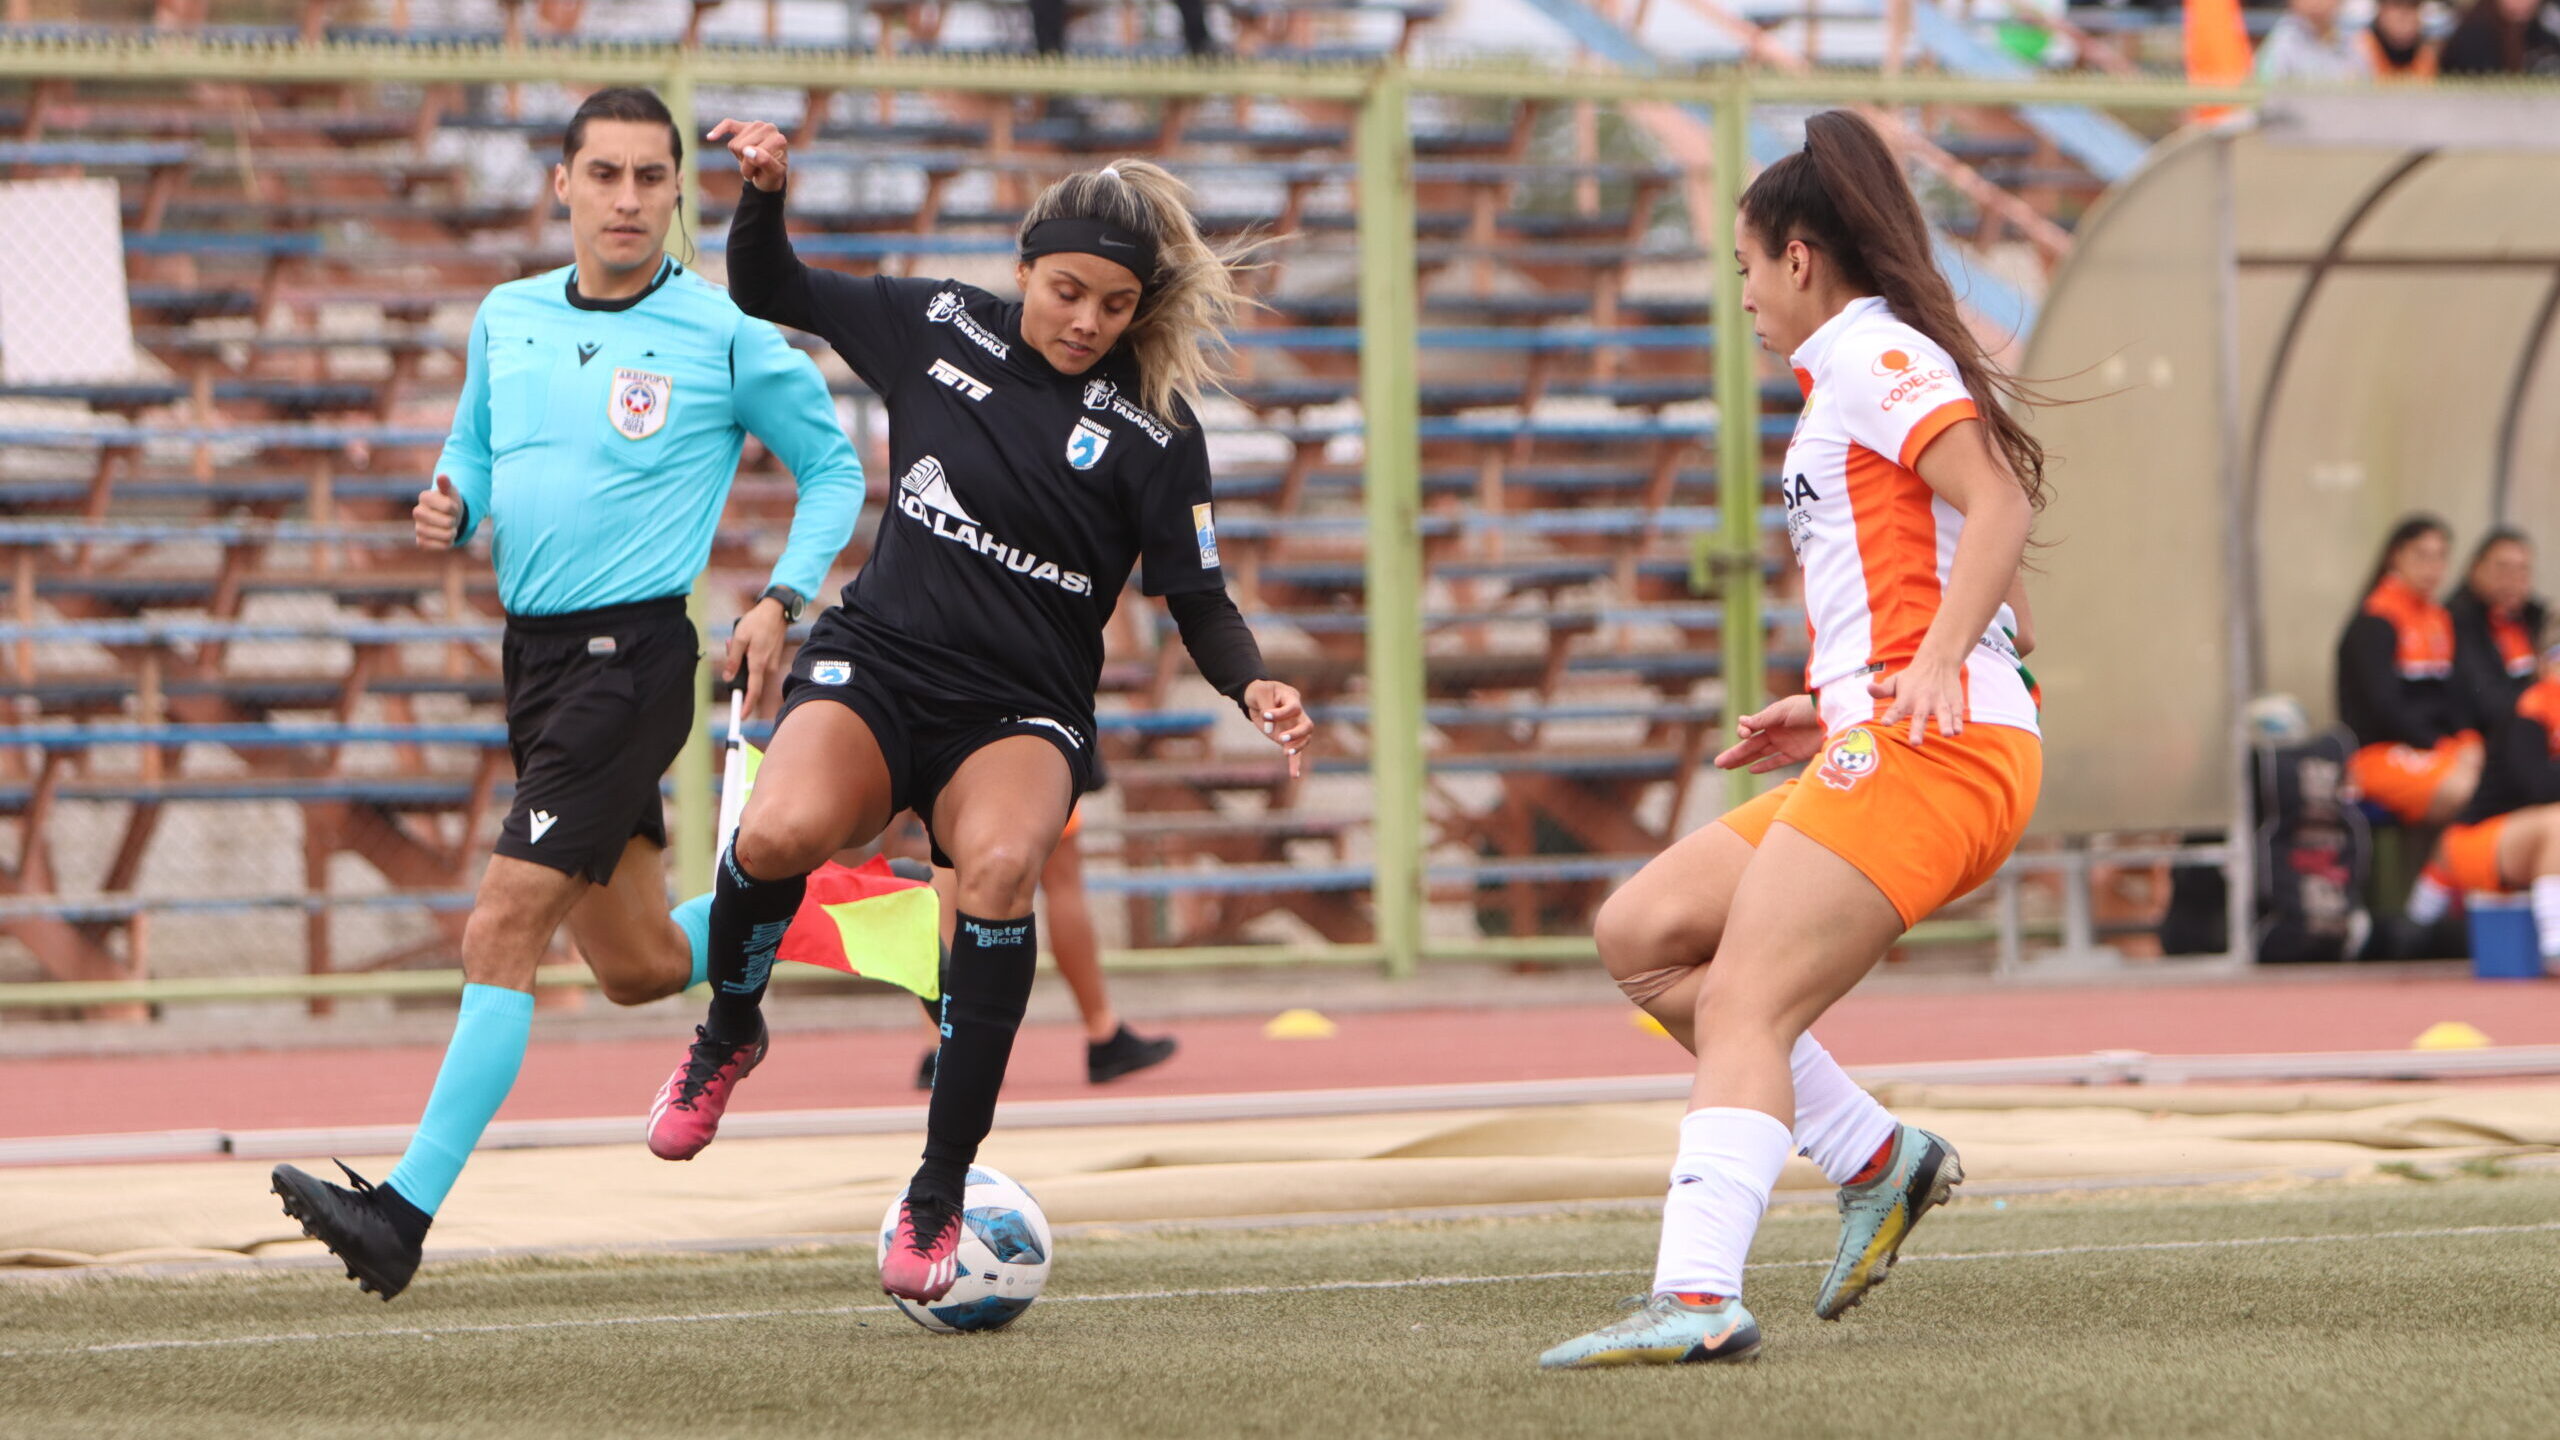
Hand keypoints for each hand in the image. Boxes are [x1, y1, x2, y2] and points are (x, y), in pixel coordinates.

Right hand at [413, 474, 461, 548]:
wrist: (446, 517)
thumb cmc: (449, 502)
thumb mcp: (450, 491)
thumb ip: (446, 485)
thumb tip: (442, 475)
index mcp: (424, 497)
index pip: (449, 507)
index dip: (455, 508)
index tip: (452, 506)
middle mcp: (417, 512)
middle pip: (448, 522)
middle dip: (454, 521)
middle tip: (450, 518)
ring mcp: (418, 528)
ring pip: (446, 535)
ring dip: (453, 533)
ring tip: (449, 527)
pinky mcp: (421, 542)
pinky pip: (442, 546)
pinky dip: (449, 543)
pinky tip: (445, 537)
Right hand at [707, 117, 789, 192]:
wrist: (769, 175)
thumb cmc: (772, 174)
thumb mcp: (772, 174)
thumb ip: (765, 162)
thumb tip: (748, 150)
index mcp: (779, 139)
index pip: (752, 152)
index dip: (751, 166)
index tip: (761, 172)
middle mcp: (769, 128)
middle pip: (742, 147)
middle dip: (745, 162)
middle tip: (756, 167)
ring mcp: (756, 125)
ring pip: (734, 144)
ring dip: (739, 157)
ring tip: (751, 160)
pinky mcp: (743, 125)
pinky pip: (728, 125)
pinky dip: (719, 131)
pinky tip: (710, 137)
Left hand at [723, 598, 791, 715]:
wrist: (777, 611)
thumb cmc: (757, 622)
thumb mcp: (739, 637)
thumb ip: (733, 659)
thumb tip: (728, 678)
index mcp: (758, 663)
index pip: (753, 691)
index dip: (746, 705)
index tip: (741, 717)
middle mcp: (768, 667)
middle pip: (749, 680)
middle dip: (737, 671)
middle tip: (730, 646)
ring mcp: (772, 663)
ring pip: (753, 672)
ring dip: (742, 661)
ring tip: (738, 640)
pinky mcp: (773, 659)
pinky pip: (758, 665)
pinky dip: (750, 657)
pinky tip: (748, 640)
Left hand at [1243, 679, 1312, 779]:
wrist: (1255, 698)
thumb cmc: (1258, 692)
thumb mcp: (1259, 692)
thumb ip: (1266, 708)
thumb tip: (1271, 729)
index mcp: (1291, 698)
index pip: (1293, 707)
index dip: (1281, 713)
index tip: (1266, 715)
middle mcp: (1296, 714)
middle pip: (1307, 725)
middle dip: (1296, 734)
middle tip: (1281, 739)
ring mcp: (1293, 727)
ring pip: (1305, 739)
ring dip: (1297, 747)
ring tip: (1286, 753)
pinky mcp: (1287, 738)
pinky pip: (1295, 752)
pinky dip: (1295, 763)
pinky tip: (1294, 775)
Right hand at [1714, 692, 1822, 772]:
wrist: (1835, 716)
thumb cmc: (1808, 708)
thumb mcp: (1783, 711)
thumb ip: (1762, 719)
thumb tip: (1740, 722)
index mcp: (1771, 718)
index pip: (1751, 729)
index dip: (1744, 733)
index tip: (1744, 734)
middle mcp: (1776, 731)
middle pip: (1751, 745)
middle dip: (1734, 753)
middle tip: (1718, 763)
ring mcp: (1785, 743)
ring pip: (1760, 754)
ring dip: (1744, 761)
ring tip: (1727, 767)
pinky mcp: (1796, 754)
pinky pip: (1777, 761)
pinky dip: (1765, 766)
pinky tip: (1751, 770)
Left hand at [1870, 652, 1966, 744]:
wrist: (1938, 660)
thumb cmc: (1912, 677)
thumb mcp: (1895, 681)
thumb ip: (1882, 690)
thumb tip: (1868, 688)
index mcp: (1906, 697)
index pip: (1897, 708)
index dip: (1891, 716)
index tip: (1885, 723)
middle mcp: (1923, 701)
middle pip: (1920, 717)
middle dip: (1917, 730)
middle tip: (1915, 742)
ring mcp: (1940, 702)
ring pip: (1943, 715)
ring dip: (1945, 724)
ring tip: (1947, 734)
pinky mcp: (1954, 703)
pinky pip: (1957, 714)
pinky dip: (1958, 722)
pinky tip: (1958, 731)